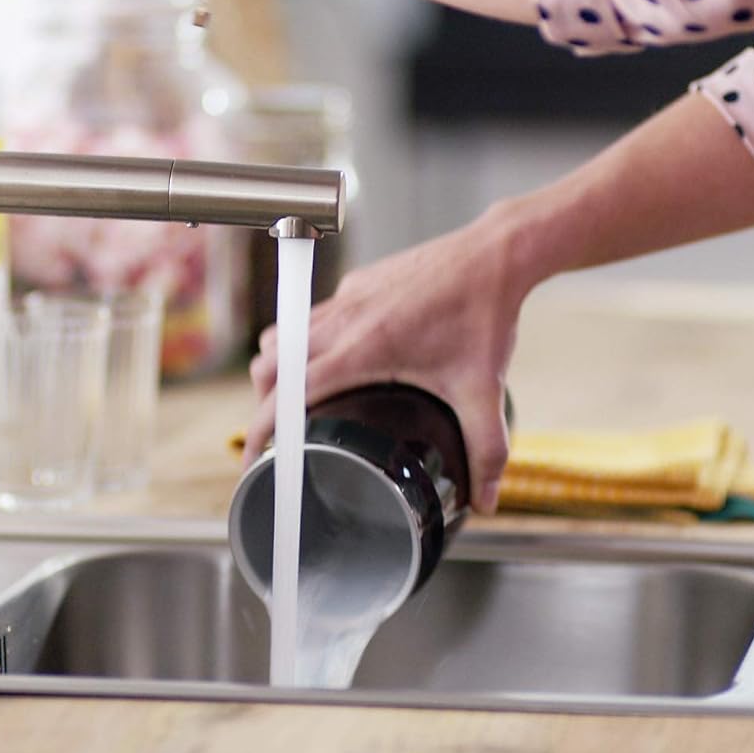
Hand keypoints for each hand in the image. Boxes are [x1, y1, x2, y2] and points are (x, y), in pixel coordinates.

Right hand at [246, 203, 531, 512]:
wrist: (495, 253)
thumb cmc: (485, 313)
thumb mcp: (483, 389)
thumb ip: (485, 449)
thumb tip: (485, 499)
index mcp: (362, 349)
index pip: (287, 394)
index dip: (262, 431)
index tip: (258, 460)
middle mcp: (343, 320)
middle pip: (270, 365)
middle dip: (266, 402)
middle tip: (286, 433)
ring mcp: (346, 297)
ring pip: (284, 334)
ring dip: (281, 368)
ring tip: (301, 399)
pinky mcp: (357, 283)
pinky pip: (315, 314)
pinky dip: (310, 340)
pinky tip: (342, 358)